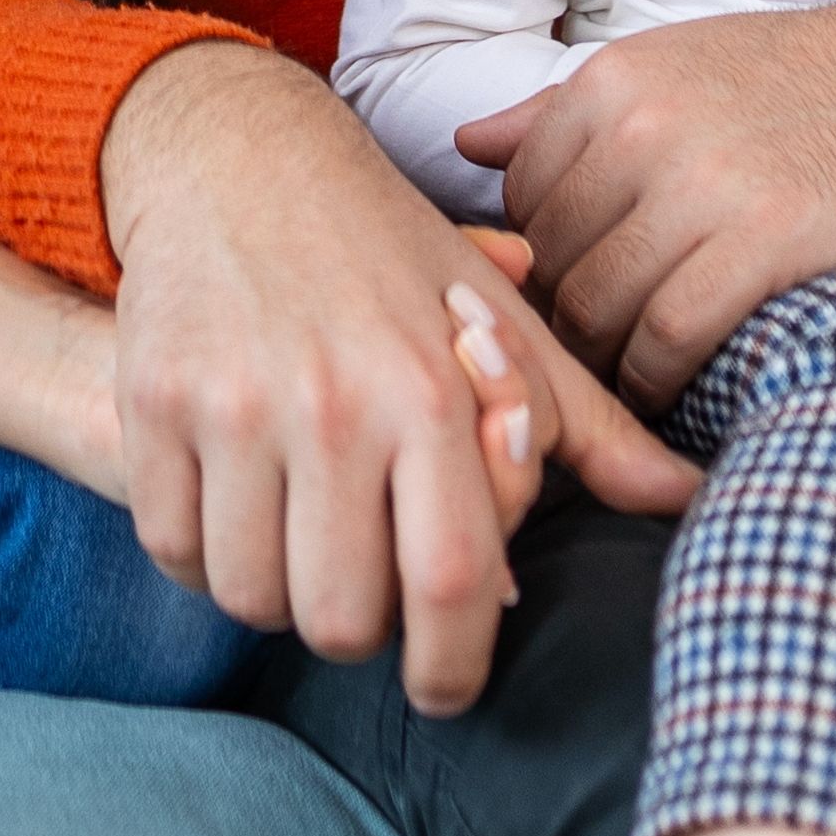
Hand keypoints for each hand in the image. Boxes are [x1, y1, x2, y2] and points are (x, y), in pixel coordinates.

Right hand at [103, 43, 701, 718]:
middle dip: (358, 626)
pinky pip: (173, 547)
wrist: (236, 151)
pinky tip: (232, 506)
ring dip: (275, 591)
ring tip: (297, 535)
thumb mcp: (494, 319)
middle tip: (361, 580)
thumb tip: (683, 497)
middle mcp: (332, 402)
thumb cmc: (383, 246)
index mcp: (431, 390)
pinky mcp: (151, 398)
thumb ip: (580, 423)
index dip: (452, 668)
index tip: (444, 685)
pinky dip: (200, 553)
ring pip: (251, 594)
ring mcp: (232, 403)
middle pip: (342, 618)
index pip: (452, 583)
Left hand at [455, 0, 835, 404]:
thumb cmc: (807, 83)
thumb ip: (565, 112)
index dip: (536, 262)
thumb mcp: (676, 67)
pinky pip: (669, 335)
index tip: (562, 299)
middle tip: (582, 361)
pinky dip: (654, 379)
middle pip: (552, 258)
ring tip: (619, 383)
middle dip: (559, 319)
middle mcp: (643, 124)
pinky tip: (665, 391)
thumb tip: (469, 144)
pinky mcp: (767, 239)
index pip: (520, 200)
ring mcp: (703, 182)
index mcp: (612, 79)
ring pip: (599, 304)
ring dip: (600, 361)